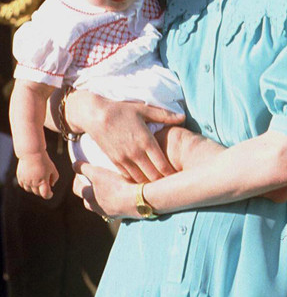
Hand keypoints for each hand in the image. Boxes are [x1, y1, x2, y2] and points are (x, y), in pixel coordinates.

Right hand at [17, 152, 58, 199]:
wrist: (31, 153)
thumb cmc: (43, 160)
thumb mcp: (52, 169)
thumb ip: (54, 178)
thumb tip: (51, 185)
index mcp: (42, 181)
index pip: (45, 194)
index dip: (49, 195)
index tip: (51, 193)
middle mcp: (33, 183)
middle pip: (37, 193)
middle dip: (42, 191)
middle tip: (45, 186)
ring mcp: (25, 181)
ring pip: (29, 190)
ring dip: (34, 189)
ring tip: (38, 182)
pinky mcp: (20, 177)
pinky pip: (23, 185)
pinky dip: (27, 185)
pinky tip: (31, 180)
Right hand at [66, 91, 184, 182]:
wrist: (94, 115)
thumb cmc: (121, 111)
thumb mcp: (143, 110)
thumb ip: (164, 115)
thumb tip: (183, 117)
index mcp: (146, 141)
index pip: (163, 165)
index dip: (172, 174)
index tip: (180, 176)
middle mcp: (136, 153)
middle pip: (153, 177)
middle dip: (163, 182)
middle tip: (172, 185)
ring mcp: (124, 159)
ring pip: (140, 180)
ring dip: (150, 184)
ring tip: (159, 186)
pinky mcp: (115, 162)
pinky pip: (128, 177)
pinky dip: (136, 181)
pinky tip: (143, 182)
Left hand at [73, 162, 137, 218]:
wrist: (137, 201)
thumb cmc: (116, 186)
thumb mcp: (97, 172)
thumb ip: (84, 168)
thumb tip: (74, 165)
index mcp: (89, 197)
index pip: (77, 189)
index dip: (77, 180)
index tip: (80, 173)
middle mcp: (97, 208)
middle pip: (87, 200)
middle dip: (88, 191)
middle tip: (93, 182)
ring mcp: (109, 213)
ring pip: (101, 206)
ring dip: (102, 198)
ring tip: (109, 189)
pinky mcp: (121, 214)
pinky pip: (115, 208)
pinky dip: (115, 202)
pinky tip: (122, 195)